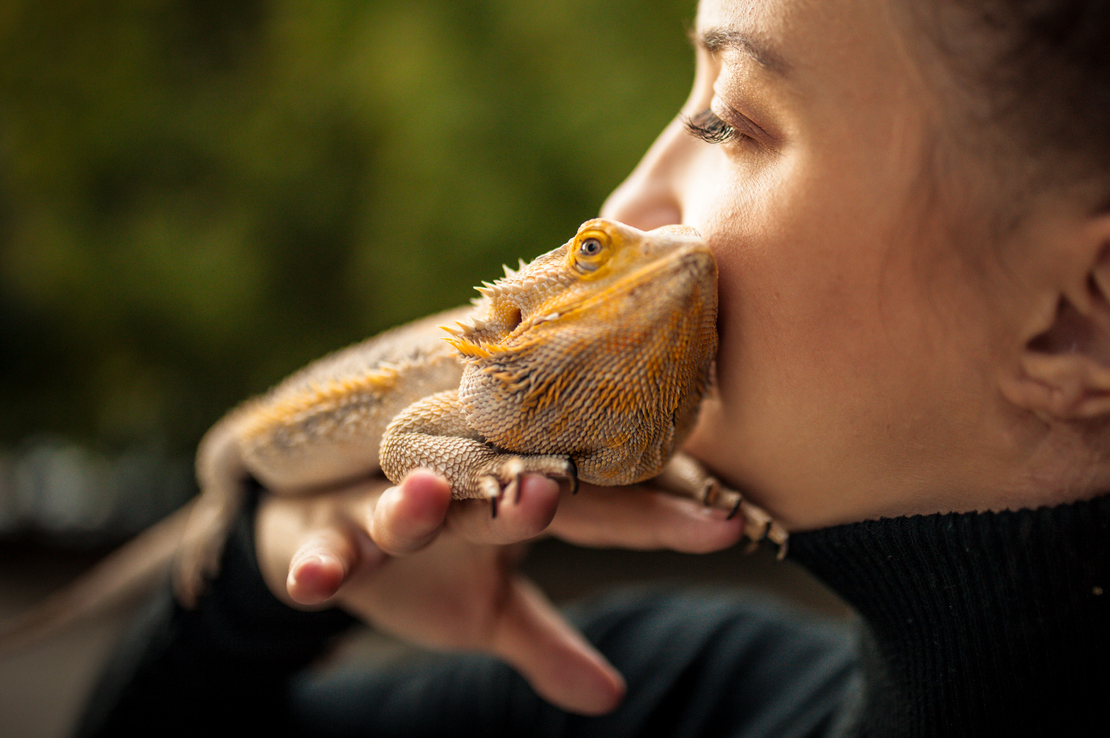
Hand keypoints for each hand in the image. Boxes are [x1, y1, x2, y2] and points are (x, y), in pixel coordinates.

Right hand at [253, 469, 744, 714]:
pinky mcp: (321, 533)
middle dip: (531, 490)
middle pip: (500, 488)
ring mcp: (382, 507)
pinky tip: (314, 582)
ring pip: (401, 504)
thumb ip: (546, 643)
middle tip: (560, 485)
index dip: (657, 518)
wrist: (309, 532)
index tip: (728, 524)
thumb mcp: (486, 610)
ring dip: (413, 506)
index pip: (595, 507)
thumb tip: (612, 696)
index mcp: (510, 503)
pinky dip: (316, 563)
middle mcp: (456, 492)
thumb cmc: (420, 564)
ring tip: (426, 498)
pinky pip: (319, 548)